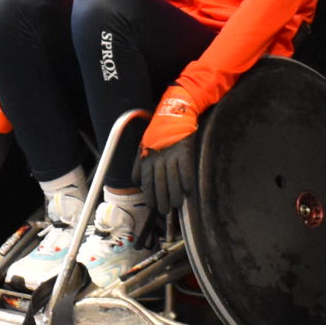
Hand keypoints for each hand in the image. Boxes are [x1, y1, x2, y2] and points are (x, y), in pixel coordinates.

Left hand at [136, 92, 200, 219]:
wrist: (175, 113)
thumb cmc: (158, 132)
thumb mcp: (143, 146)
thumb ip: (139, 165)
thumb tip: (137, 182)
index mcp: (147, 157)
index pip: (147, 182)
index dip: (150, 196)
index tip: (154, 207)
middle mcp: (158, 158)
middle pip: (160, 184)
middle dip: (163, 200)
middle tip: (166, 211)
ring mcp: (172, 155)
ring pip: (173, 180)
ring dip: (175, 195)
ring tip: (177, 205)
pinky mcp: (185, 152)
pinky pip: (186, 170)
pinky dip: (187, 182)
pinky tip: (189, 192)